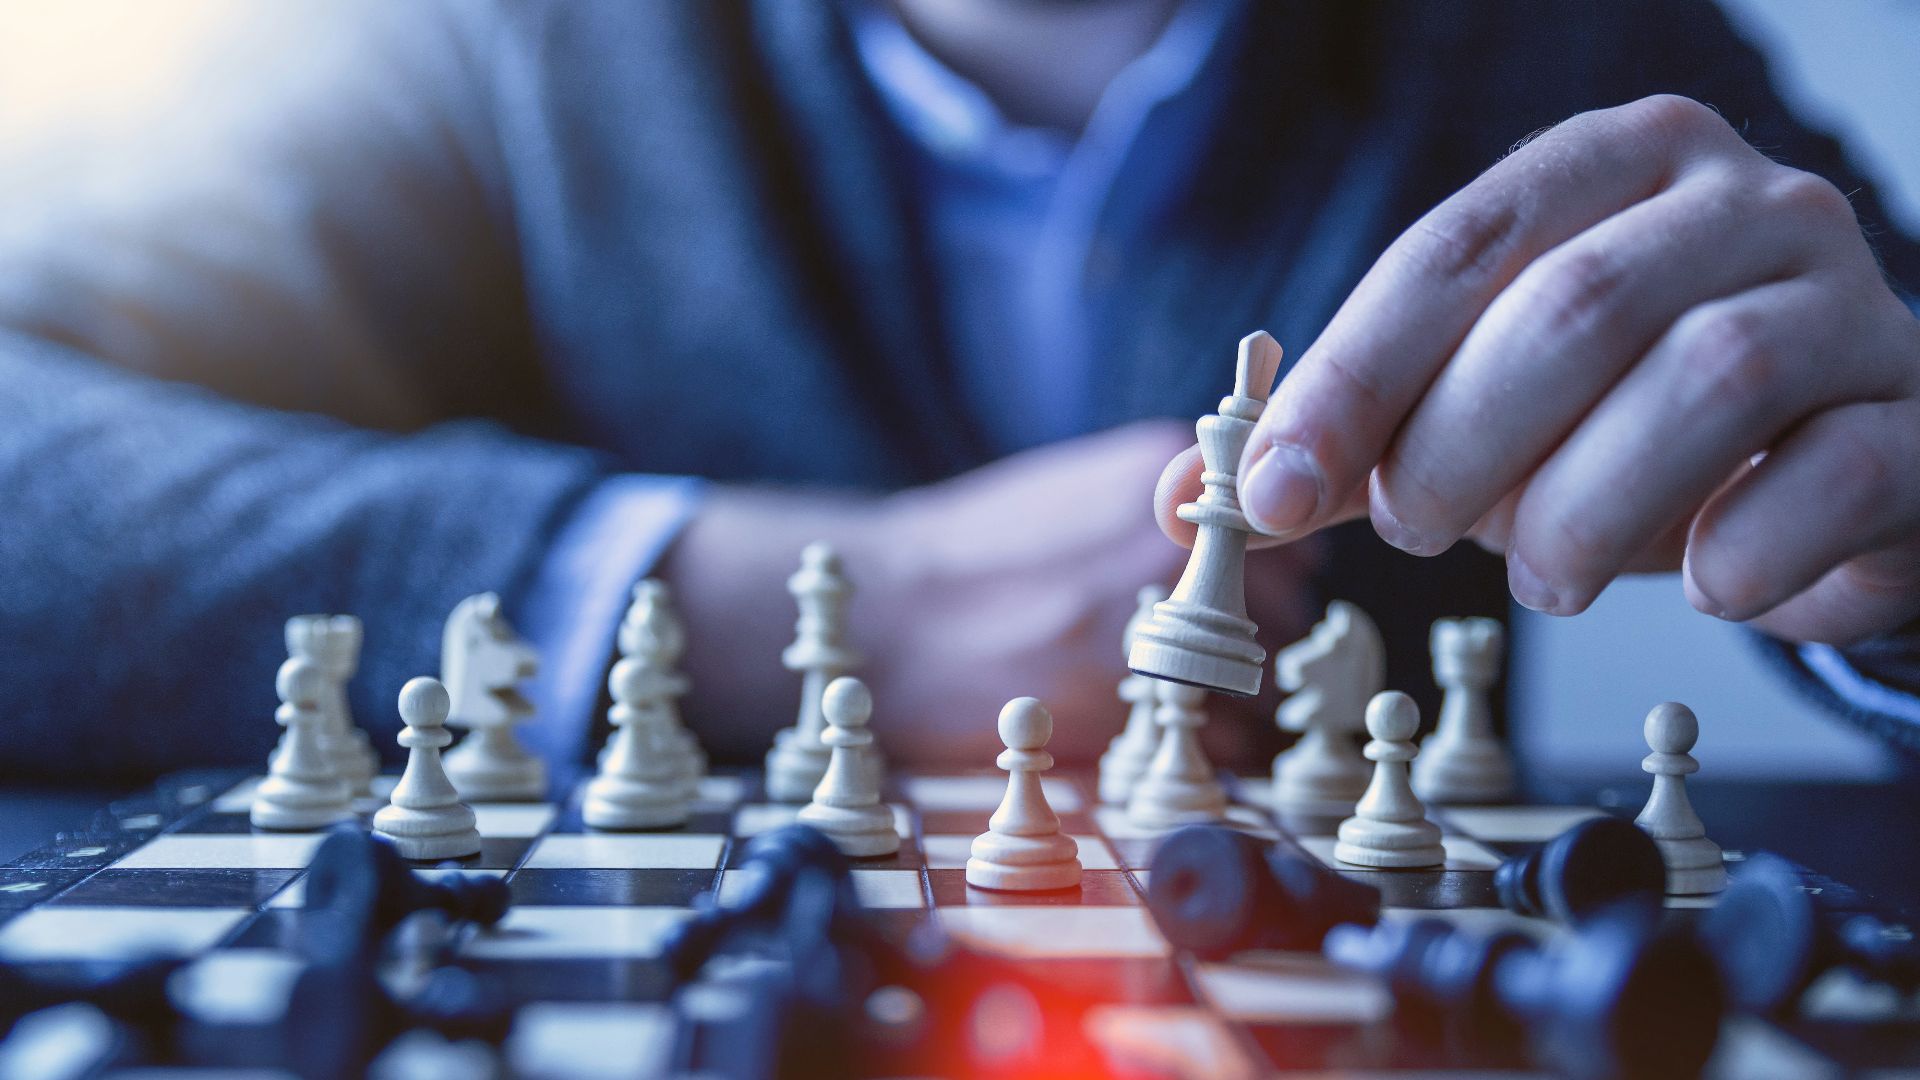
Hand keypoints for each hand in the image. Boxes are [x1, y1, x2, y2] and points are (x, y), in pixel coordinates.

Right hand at [664, 421, 1320, 764]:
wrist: (886, 615)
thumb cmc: (973, 557)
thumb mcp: (1075, 489)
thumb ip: (1164, 508)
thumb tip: (1244, 540)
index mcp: (1163, 476)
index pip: (1292, 533)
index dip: (1269, 578)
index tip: (1238, 601)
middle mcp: (1173, 544)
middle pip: (1286, 610)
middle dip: (1252, 643)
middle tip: (1194, 661)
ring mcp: (1156, 623)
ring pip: (1260, 682)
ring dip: (1234, 703)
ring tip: (1165, 701)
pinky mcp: (1130, 704)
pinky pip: (1222, 742)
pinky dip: (1205, 751)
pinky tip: (1147, 734)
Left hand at [1159, 95, 1919, 644]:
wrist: (1828, 468)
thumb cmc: (1627, 427)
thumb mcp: (1477, 413)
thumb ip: (1348, 443)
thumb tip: (1189, 497)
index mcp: (1613, 168)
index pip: (1456, 249)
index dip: (1352, 375)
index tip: (1273, 491)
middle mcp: (1740, 206)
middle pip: (1574, 308)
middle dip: (1461, 446)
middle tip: (1421, 532)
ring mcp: (1848, 301)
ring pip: (1708, 379)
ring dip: (1585, 511)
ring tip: (1539, 576)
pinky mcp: (1914, 418)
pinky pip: (1833, 476)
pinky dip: (1741, 553)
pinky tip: (1699, 584)